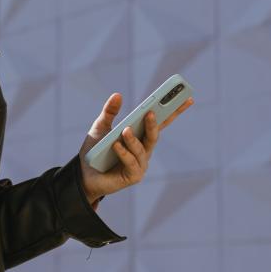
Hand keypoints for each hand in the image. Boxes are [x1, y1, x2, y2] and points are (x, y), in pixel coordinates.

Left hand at [78, 92, 193, 204]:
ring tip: (125, 130)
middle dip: (155, 123)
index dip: (174, 110)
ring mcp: (140, 164)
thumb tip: (118, 94)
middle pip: (155, 135)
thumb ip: (110, 112)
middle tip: (151, 112)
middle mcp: (144, 150)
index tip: (187, 98)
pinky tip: (116, 145)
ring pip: (142, 149)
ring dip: (133, 139)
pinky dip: (123, 153)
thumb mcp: (101, 127)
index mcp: (141, 136)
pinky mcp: (133, 176)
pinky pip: (130, 162)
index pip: (161, 121)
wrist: (83, 175)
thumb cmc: (95, 151)